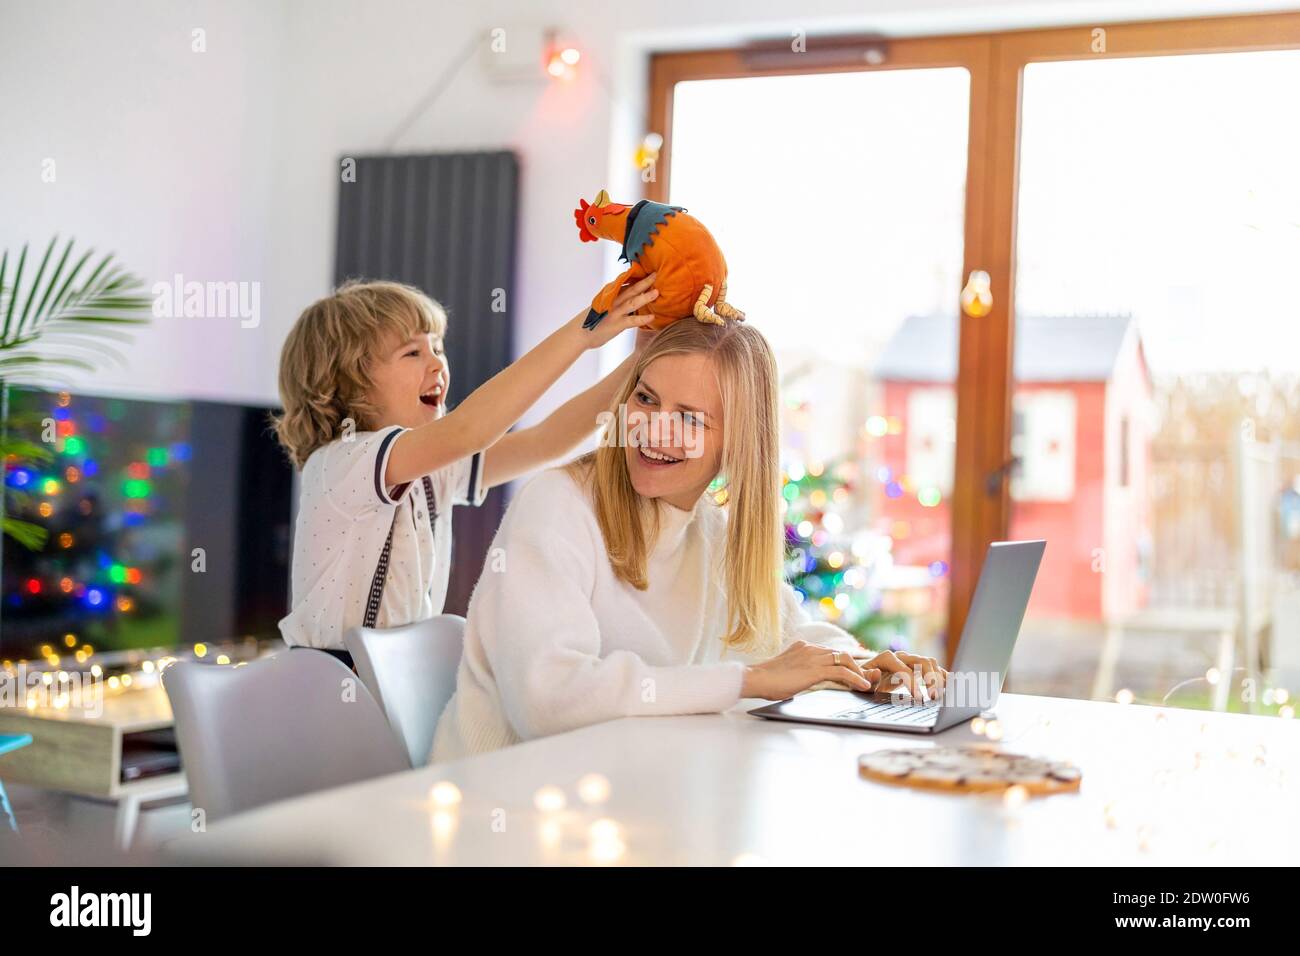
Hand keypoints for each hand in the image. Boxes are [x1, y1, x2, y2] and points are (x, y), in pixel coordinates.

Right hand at [572, 273, 658, 348]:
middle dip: (644, 282)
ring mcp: (615, 313)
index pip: (625, 284)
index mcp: (609, 296)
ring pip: (632, 302)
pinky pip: (632, 321)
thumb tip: (625, 295)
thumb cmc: (591, 321)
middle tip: (656, 274)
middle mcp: (612, 302)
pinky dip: (642, 319)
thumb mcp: (602, 306)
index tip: (648, 270)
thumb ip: (613, 299)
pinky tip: (652, 317)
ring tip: (657, 292)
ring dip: (645, 297)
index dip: (637, 277)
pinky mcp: (616, 324)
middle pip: (631, 289)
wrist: (578, 333)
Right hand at [741, 640, 881, 700]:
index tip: (854, 671)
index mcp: (803, 647)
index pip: (831, 652)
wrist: (756, 679)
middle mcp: (810, 648)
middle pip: (841, 654)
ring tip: (866, 683)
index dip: (844, 662)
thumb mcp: (788, 672)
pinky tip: (862, 686)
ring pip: (845, 661)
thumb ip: (800, 672)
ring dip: (859, 672)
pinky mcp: (815, 669)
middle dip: (856, 666)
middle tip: (865, 678)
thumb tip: (805, 682)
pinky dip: (855, 679)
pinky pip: (842, 672)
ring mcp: (813, 656)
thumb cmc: (766, 680)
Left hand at [860, 650, 948, 701]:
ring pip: (930, 662)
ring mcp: (910, 659)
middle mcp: (901, 656)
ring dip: (938, 677)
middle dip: (930, 679)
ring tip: (942, 694)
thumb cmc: (861, 679)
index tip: (920, 699)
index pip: (904, 670)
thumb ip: (866, 677)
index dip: (914, 684)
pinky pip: (933, 667)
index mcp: (887, 658)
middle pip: (922, 661)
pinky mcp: (917, 665)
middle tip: (934, 697)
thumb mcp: (858, 680)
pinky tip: (950, 686)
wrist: (864, 672)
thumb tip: (876, 673)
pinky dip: (942, 675)